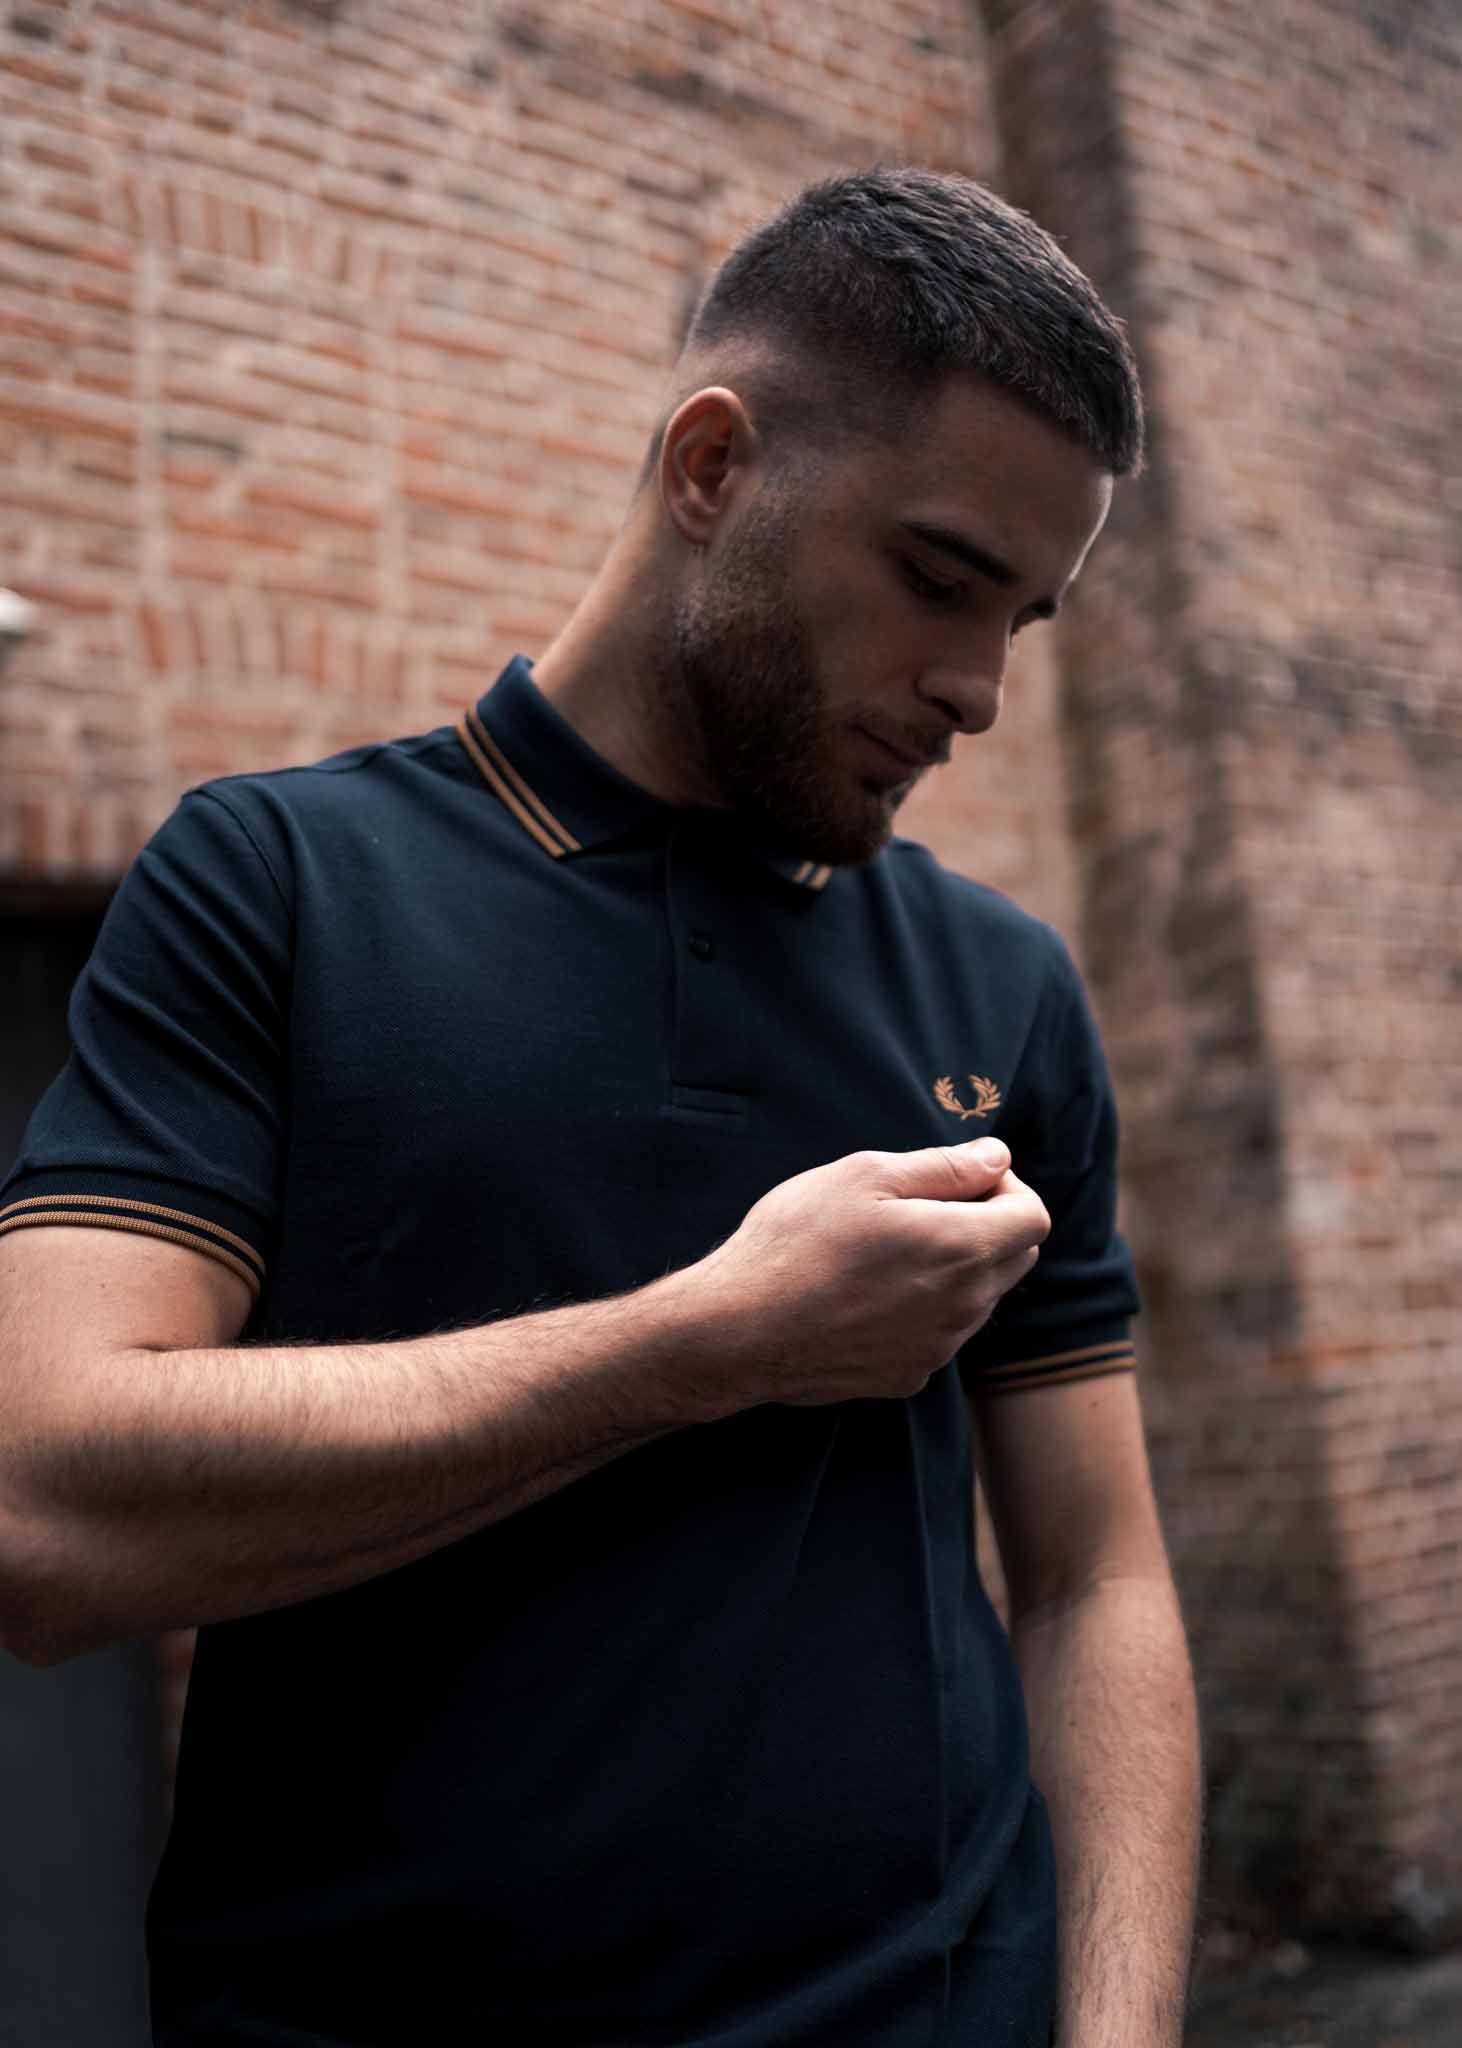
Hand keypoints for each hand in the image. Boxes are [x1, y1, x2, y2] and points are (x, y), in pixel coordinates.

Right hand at [691, 1138, 1049, 1407]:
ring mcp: (938, 1348)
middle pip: (1015, 1258)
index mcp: (961, 1248)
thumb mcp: (866, 1175)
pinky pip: (939, 1333)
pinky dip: (923, 1309)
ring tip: (884, 1252)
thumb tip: (998, 1158)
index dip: (1006, 1189)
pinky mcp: (908, 1376)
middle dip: (988, 1225)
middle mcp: (964, 1306)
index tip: (959, 1181)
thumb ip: (945, 1166)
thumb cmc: (797, 1241)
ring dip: (955, 1269)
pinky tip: (866, 1295)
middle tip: (921, 1208)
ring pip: (977, 1299)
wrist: (740, 1330)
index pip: (1034, 1217)